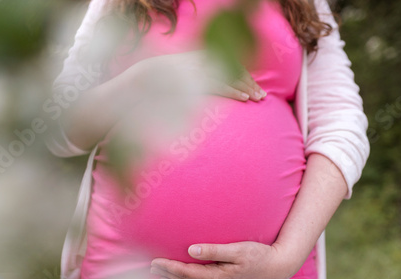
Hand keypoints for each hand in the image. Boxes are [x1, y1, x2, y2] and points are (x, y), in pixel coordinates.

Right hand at [135, 50, 266, 101]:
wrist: (138, 82)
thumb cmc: (157, 84)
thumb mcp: (177, 77)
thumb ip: (193, 78)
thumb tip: (204, 87)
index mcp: (198, 58)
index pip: (227, 63)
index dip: (242, 75)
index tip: (252, 86)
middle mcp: (201, 61)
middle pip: (233, 68)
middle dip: (249, 82)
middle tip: (262, 95)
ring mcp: (198, 71)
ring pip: (229, 77)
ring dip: (246, 87)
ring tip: (258, 97)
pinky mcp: (195, 83)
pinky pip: (219, 86)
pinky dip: (234, 91)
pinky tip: (244, 98)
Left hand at [150, 241, 299, 278]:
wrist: (277, 266)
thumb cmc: (258, 254)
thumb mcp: (237, 249)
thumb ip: (213, 250)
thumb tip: (191, 250)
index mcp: (219, 276)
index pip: (187, 272)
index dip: (169, 267)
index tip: (155, 261)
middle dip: (167, 275)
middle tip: (151, 268)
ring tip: (160, 278)